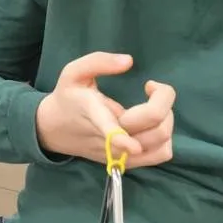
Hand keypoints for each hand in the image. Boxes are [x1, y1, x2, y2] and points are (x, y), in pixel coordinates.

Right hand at [35, 51, 174, 166]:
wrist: (55, 130)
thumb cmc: (68, 97)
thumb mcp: (73, 72)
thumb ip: (99, 61)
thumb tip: (129, 61)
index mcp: (94, 114)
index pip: (110, 130)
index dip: (122, 140)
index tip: (134, 146)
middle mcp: (110, 140)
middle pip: (153, 131)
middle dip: (163, 102)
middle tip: (152, 88)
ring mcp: (120, 154)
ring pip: (160, 145)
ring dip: (167, 119)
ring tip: (153, 104)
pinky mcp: (128, 161)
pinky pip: (159, 156)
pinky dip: (166, 138)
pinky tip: (153, 123)